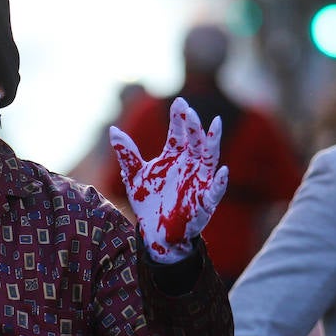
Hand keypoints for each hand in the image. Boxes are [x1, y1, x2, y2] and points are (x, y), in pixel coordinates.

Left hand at [109, 97, 228, 262]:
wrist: (156, 233)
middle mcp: (189, 165)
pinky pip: (215, 191)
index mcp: (174, 157)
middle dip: (193, 126)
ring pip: (209, 159)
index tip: (178, 102)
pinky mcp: (204, 201)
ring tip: (215, 126)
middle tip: (190, 111)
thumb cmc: (148, 202)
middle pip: (194, 141)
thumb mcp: (133, 176)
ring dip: (212, 143)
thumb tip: (113, 129)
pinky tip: (222, 171)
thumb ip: (127, 153)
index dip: (179, 118)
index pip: (178, 133)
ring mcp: (199, 182)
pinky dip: (220, 182)